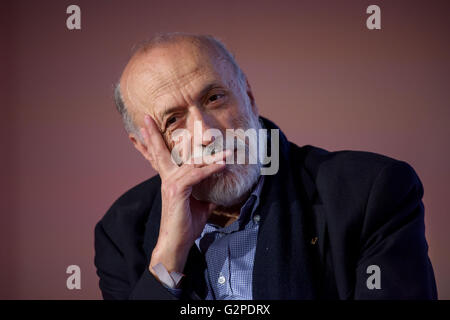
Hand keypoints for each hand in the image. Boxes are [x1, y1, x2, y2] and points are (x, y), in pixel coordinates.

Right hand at [139, 115, 228, 274]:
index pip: (159, 157)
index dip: (150, 144)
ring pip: (191, 162)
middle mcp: (167, 178)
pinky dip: (211, 169)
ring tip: (228, 150)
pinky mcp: (177, 190)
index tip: (142, 130)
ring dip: (211, 155)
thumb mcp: (199, 203)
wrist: (177, 243)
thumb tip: (217, 184)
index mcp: (169, 179)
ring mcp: (170, 183)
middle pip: (159, 151)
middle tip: (145, 117)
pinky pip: (197, 175)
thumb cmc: (186, 224)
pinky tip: (223, 164)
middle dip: (153, 134)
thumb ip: (205, 189)